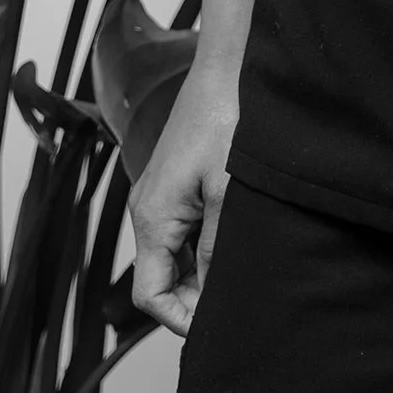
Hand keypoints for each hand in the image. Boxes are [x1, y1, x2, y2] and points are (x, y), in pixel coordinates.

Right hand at [127, 63, 239, 337]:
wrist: (228, 68)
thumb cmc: (227, 122)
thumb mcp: (228, 194)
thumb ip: (216, 250)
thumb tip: (212, 297)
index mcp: (153, 217)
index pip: (150, 296)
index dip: (182, 320)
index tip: (219, 324)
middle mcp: (148, 210)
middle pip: (161, 280)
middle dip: (195, 298)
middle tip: (239, 299)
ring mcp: (160, 196)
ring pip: (174, 257)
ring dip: (202, 272)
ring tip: (244, 271)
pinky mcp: (176, 183)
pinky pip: (182, 231)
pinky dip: (204, 246)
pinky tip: (236, 240)